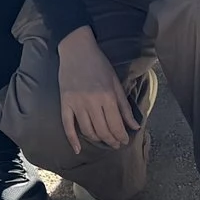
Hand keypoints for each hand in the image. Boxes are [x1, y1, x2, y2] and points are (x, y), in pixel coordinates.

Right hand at [57, 27, 135, 154]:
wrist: (76, 49)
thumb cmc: (99, 64)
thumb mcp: (115, 82)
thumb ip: (124, 106)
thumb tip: (135, 126)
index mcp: (107, 96)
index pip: (116, 125)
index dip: (121, 136)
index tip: (125, 140)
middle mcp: (92, 103)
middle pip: (103, 130)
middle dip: (112, 140)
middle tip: (116, 144)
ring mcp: (76, 104)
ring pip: (88, 131)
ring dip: (97, 139)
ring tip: (104, 141)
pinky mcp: (64, 103)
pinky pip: (68, 126)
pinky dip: (73, 140)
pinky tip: (78, 150)